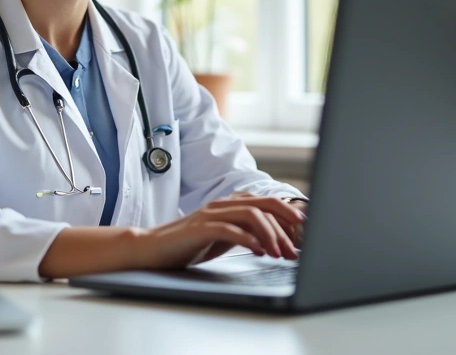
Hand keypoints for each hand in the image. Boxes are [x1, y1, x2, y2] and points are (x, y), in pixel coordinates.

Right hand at [134, 195, 304, 269]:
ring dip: (270, 234)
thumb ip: (246, 232)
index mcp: (230, 204)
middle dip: (285, 224)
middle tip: (297, 246)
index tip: (302, 236)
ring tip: (279, 253)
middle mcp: (222, 204)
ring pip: (250, 214)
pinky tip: (259, 252)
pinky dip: (248, 240)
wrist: (153, 248)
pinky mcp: (199, 228)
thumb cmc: (189, 244)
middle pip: (263, 204)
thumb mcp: (224, 236)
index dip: (288, 217)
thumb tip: (278, 240)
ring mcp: (210, 214)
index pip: (266, 202)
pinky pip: (228, 229)